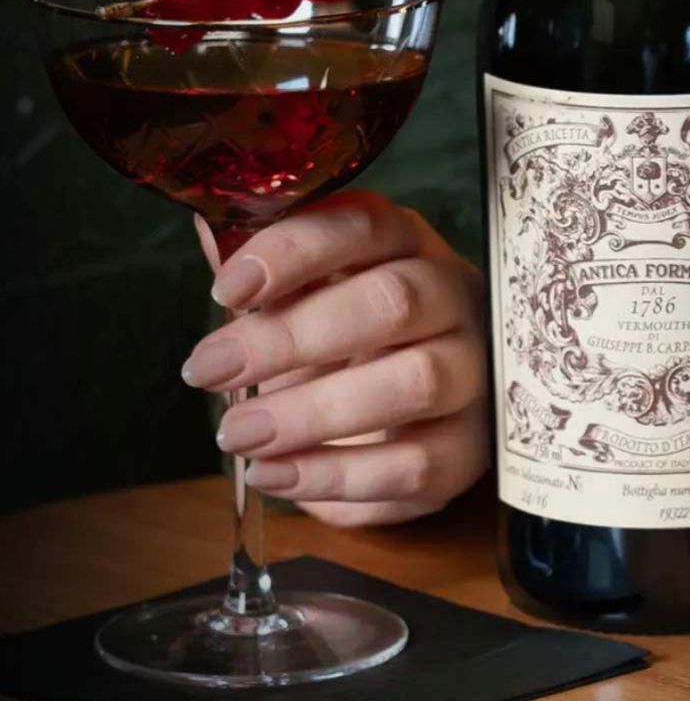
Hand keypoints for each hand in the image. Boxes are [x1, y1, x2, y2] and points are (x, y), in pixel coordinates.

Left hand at [183, 191, 487, 526]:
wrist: (406, 426)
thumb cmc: (345, 347)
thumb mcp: (301, 301)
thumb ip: (262, 272)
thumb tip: (204, 227)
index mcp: (408, 247)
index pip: (367, 225)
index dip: (296, 251)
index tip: (228, 289)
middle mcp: (455, 299)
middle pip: (394, 302)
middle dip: (291, 338)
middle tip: (211, 370)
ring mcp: (475, 373)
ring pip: (416, 381)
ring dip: (312, 413)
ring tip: (239, 434)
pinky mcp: (472, 446)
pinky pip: (417, 462)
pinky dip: (336, 474)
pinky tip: (274, 474)